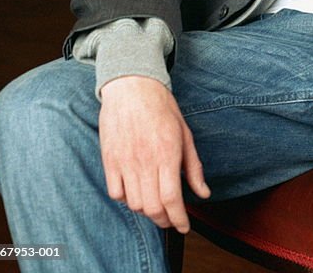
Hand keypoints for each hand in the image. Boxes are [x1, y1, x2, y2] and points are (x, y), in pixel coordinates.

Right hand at [99, 75, 209, 231]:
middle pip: (152, 207)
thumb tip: (203, 193)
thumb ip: (193, 166)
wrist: (132, 86)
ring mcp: (125, 161)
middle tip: (171, 220)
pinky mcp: (109, 160)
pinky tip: (136, 191)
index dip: (178, 218)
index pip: (171, 198)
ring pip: (134, 203)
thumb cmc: (162, 107)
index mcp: (167, 153)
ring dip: (147, 211)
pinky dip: (127, 199)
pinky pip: (116, 193)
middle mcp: (145, 160)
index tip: (184, 226)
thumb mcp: (185, 133)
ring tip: (156, 206)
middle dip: (164, 220)